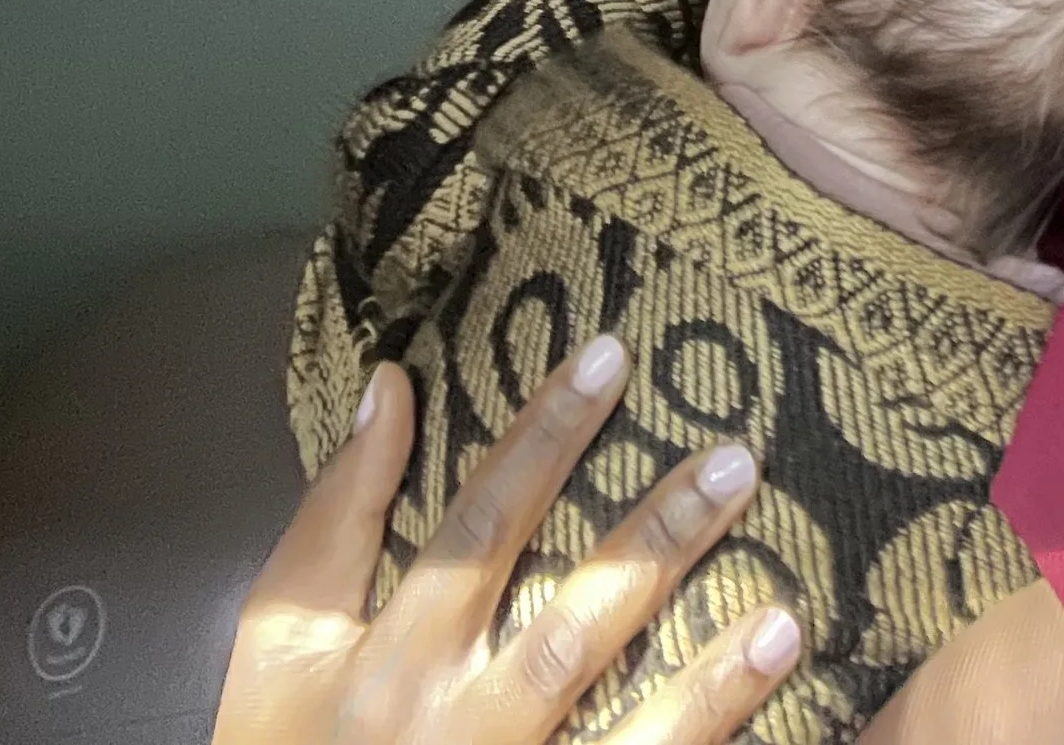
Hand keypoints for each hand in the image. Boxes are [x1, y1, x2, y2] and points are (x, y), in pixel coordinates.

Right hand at [216, 341, 803, 744]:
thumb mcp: (278, 640)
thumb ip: (335, 516)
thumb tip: (392, 383)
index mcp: (388, 661)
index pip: (481, 528)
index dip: (544, 439)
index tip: (613, 357)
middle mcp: (450, 728)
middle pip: (570, 628)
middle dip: (655, 542)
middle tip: (738, 459)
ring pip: (618, 738)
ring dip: (705, 687)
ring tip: (785, 620)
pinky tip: (764, 715)